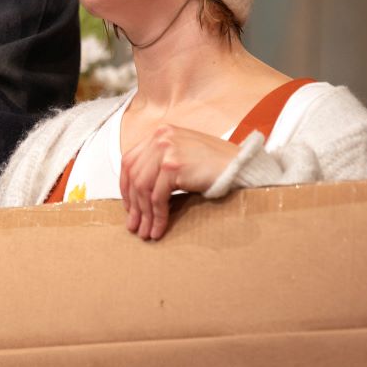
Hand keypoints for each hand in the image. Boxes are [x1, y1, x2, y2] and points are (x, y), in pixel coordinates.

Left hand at [120, 124, 238, 240]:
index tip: (130, 206)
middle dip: (132, 204)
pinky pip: (157, 197)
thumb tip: (137, 193)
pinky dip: (157, 216)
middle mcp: (159, 137)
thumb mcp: (182, 156)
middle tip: (134, 225)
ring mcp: (166, 149)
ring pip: (142, 188)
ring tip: (146, 232)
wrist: (240, 166)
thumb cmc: (215, 164)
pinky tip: (158, 229)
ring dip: (143, 214)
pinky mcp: (173, 165)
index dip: (125, 186)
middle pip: (133, 175)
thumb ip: (160, 164)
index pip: (130, 160)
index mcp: (159, 133)